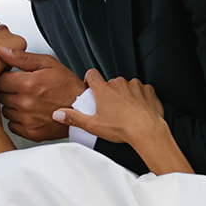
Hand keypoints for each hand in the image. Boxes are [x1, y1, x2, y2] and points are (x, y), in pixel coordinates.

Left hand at [0, 48, 83, 141]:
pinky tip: (30, 113)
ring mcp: (27, 120)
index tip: (14, 78)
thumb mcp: (47, 63)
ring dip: (13, 106)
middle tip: (24, 89)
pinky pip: (12, 125)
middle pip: (1, 96)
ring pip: (6, 111)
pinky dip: (18, 120)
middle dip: (9, 91)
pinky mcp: (31, 132)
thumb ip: (21, 57)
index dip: (5, 78)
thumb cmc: (67, 86)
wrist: (83, 109)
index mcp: (28, 84)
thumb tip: (1, 51)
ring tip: (28, 101)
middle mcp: (25, 103)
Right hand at [51, 69, 165, 145]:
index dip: (90, 80)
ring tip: (124, 111)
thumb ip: (73, 118)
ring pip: (125, 86)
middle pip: (109, 83)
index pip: (91, 74)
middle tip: (109, 109)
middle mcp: (118, 83)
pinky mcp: (147, 90)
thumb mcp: (92, 125)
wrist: (147, 131)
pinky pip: (141, 90)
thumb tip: (58, 114)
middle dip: (109, 93)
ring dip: (124, 95)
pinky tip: (137, 110)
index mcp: (103, 89)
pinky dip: (139, 98)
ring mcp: (134, 85)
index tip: (91, 88)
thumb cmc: (122, 128)